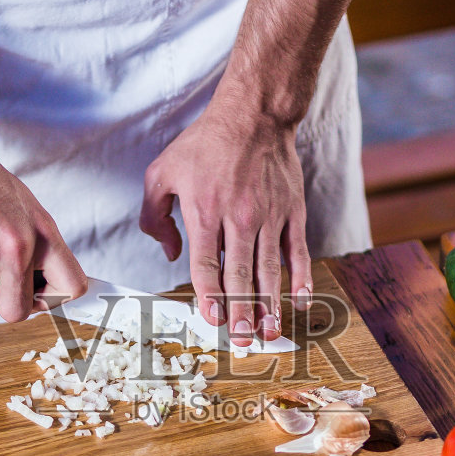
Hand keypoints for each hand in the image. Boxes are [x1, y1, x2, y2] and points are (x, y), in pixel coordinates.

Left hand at [140, 106, 312, 344]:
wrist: (253, 114)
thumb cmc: (204, 144)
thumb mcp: (162, 172)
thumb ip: (155, 216)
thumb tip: (172, 253)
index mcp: (205, 211)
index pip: (206, 263)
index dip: (208, 295)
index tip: (211, 319)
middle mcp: (239, 217)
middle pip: (239, 274)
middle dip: (240, 311)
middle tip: (240, 341)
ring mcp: (269, 215)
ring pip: (269, 269)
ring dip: (268, 304)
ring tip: (268, 331)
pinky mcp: (292, 211)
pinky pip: (297, 250)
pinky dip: (299, 277)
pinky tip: (299, 301)